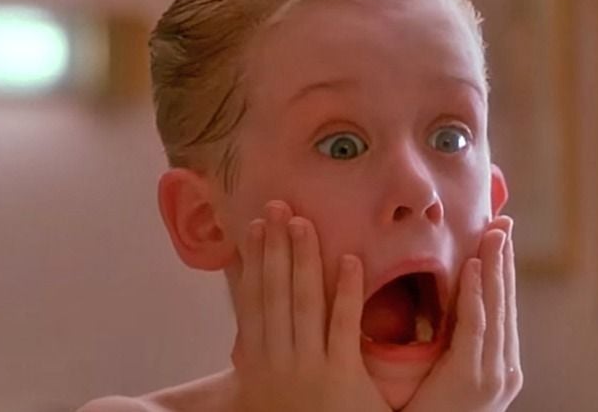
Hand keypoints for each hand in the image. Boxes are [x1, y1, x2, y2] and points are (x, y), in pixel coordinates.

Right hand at [226, 201, 390, 411]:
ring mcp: (308, 370)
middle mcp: (276, 363)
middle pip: (274, 294)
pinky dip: (346, 292)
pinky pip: (344, 327)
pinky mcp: (341, 379)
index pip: (253, 301)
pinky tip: (351, 260)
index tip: (254, 226)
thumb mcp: (262, 396)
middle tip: (277, 205)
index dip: (253, 261)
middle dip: (274, 247)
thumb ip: (257, 364)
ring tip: (304, 222)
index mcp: (257, 365)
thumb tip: (246, 334)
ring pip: (303, 303)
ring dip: (303, 259)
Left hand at [403, 216, 522, 411]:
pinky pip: (475, 327)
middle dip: (505, 259)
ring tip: (493, 232)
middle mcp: (504, 368)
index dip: (501, 270)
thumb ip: (450, 347)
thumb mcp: (446, 379)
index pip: (501, 308)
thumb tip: (439, 312)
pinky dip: (477, 295)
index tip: (497, 236)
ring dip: (495, 267)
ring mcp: (494, 374)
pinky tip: (474, 267)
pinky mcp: (473, 378)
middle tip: (503, 220)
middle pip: (506, 302)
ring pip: (496, 308)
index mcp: (498, 366)